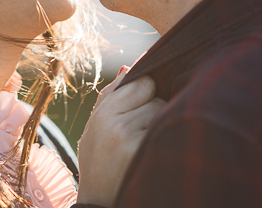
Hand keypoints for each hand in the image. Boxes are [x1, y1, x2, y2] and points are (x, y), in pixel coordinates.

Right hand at [76, 67, 165, 206]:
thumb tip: (128, 67)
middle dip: (154, 108)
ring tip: (144, 142)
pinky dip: (164, 138)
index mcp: (102, 113)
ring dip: (160, 123)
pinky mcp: (143, 154)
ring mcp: (130, 139)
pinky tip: (151, 151)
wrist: (97, 201)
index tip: (142, 104)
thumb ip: (111, 95)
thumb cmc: (98, 160)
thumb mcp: (95, 126)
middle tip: (141, 129)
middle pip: (155, 96)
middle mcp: (114, 124)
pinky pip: (165, 131)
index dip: (146, 91)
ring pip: (163, 113)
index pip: (140, 81)